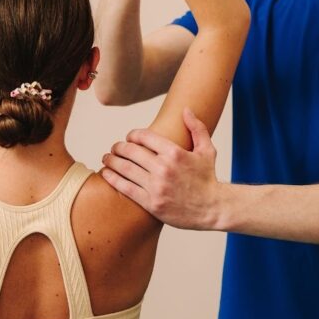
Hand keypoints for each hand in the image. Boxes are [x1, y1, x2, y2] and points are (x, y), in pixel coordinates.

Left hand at [101, 108, 224, 229]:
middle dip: (118, 147)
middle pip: (130, 151)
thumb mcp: (207, 150)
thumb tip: (186, 110)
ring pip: (125, 168)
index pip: (143, 136)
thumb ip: (196, 128)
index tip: (129, 138)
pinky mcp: (151, 203)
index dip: (132, 135)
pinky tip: (106, 173)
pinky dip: (112, 178)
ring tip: (106, 158)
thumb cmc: (208, 179)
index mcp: (175, 152)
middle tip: (114, 148)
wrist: (212, 209)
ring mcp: (156, 186)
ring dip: (111, 161)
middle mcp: (164, 168)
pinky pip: (125, 187)